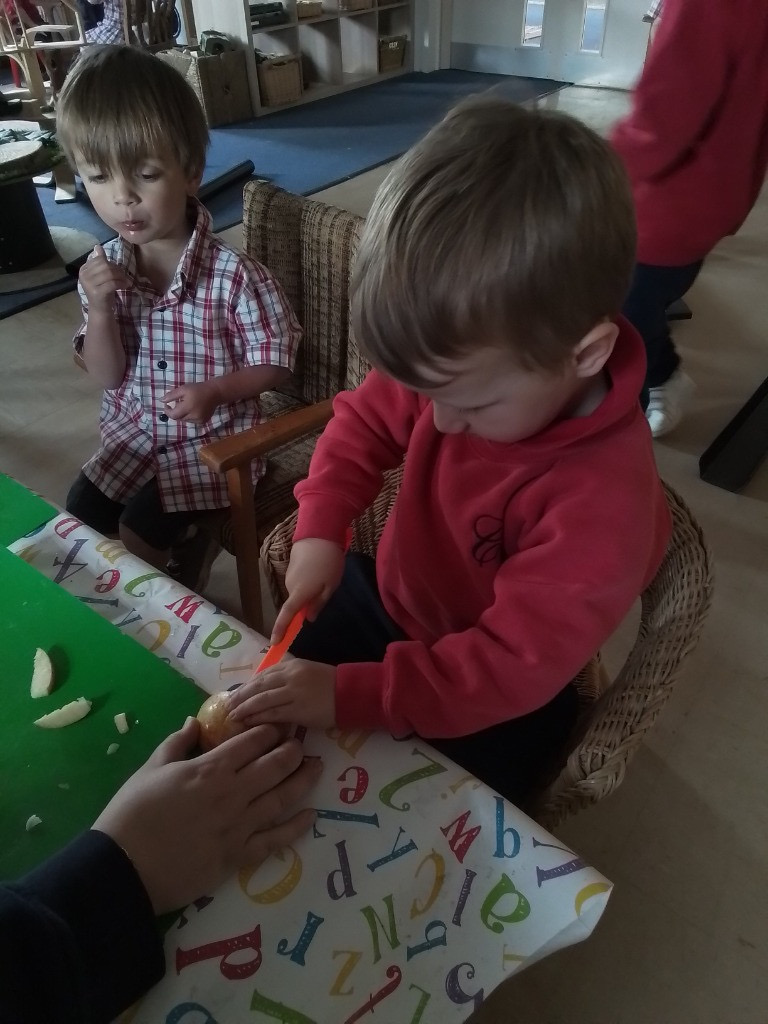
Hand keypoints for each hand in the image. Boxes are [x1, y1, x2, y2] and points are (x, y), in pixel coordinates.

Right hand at [79, 244, 128, 314]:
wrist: (100, 309)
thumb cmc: (101, 290)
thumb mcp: (100, 274)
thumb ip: (99, 261)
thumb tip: (97, 246)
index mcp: (83, 269)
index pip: (100, 259)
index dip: (112, 264)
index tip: (118, 271)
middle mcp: (84, 276)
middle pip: (105, 265)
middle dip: (117, 270)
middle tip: (124, 276)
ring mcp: (89, 284)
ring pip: (109, 273)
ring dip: (121, 277)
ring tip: (125, 281)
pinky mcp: (97, 292)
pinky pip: (112, 283)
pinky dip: (121, 283)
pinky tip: (124, 286)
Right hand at [92, 718, 321, 913]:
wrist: (122, 867)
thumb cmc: (132, 814)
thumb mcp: (150, 769)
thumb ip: (177, 743)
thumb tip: (195, 722)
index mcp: (210, 768)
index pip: (252, 742)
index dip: (271, 730)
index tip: (282, 724)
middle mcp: (232, 793)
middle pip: (275, 765)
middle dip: (293, 750)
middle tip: (303, 743)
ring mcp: (239, 825)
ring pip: (282, 798)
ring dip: (303, 780)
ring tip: (317, 767)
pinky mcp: (238, 856)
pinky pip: (275, 840)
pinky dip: (296, 827)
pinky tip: (312, 816)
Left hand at [163, 380, 222, 422]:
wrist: (215, 392)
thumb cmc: (198, 389)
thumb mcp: (183, 389)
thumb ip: (171, 395)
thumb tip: (161, 401)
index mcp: (187, 407)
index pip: (173, 415)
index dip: (167, 411)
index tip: (167, 404)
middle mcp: (193, 416)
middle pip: (178, 418)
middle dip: (175, 412)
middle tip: (178, 403)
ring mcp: (199, 420)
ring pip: (184, 420)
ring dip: (182, 414)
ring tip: (186, 405)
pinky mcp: (203, 421)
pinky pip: (192, 421)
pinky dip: (189, 416)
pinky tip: (193, 409)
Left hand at [228, 659, 336, 730]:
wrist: (352, 693)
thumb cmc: (330, 684)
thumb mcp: (307, 670)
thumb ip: (288, 674)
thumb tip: (266, 683)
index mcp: (292, 665)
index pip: (263, 674)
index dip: (247, 685)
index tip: (236, 693)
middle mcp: (290, 676)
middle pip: (258, 686)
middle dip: (240, 696)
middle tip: (227, 706)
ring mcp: (294, 692)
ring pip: (262, 700)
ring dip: (245, 708)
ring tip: (233, 716)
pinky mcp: (299, 710)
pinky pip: (274, 714)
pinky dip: (259, 718)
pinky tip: (249, 723)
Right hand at [271, 538, 345, 642]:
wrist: (319, 532)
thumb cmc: (328, 561)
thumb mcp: (331, 586)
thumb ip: (319, 603)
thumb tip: (308, 618)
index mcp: (299, 593)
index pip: (286, 615)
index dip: (280, 629)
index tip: (274, 643)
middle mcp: (289, 586)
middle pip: (295, 604)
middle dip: (308, 604)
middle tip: (327, 590)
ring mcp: (288, 576)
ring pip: (298, 592)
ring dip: (309, 591)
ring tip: (326, 576)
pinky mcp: (290, 568)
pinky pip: (298, 582)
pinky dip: (307, 582)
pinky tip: (319, 570)